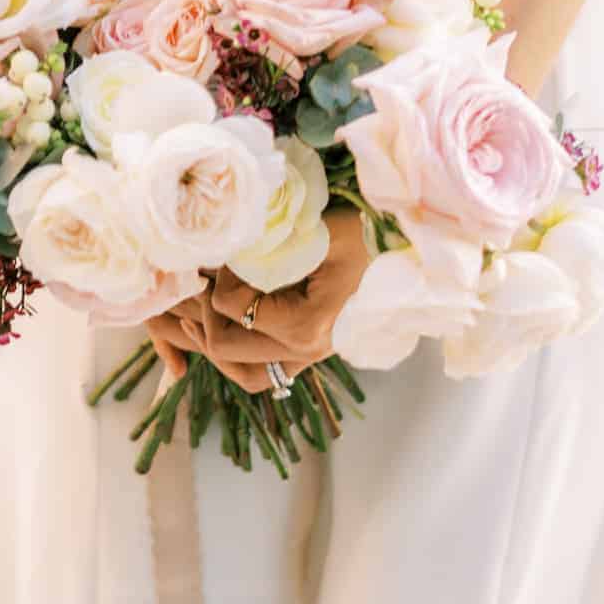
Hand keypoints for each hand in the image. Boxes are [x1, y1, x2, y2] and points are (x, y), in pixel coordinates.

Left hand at [146, 208, 370, 393]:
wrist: (406, 249)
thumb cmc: (363, 231)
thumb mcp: (311, 233)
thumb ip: (261, 249)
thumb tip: (213, 256)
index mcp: (305, 325)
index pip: (231, 308)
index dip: (217, 276)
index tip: (225, 250)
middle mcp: (305, 351)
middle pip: (225, 347)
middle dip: (202, 310)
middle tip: (200, 277)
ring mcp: (309, 357)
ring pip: (241, 372)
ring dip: (212, 340)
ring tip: (197, 307)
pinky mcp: (309, 353)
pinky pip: (262, 371)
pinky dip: (236, 351)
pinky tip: (224, 320)